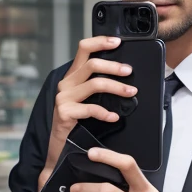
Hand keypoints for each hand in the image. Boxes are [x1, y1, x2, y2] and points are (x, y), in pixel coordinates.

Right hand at [38, 36, 137, 189]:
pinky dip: (105, 112)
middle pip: (92, 65)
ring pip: (94, 84)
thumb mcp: (86, 101)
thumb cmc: (76, 125)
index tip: (118, 41)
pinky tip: (114, 116)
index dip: (100, 42)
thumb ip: (97, 88)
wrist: (60, 150)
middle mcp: (65, 84)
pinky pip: (90, 108)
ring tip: (130, 93)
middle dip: (114, 66)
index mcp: (72, 77)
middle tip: (130, 72)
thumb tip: (122, 78)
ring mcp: (63, 98)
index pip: (83, 50)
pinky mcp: (64, 113)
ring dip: (116, 87)